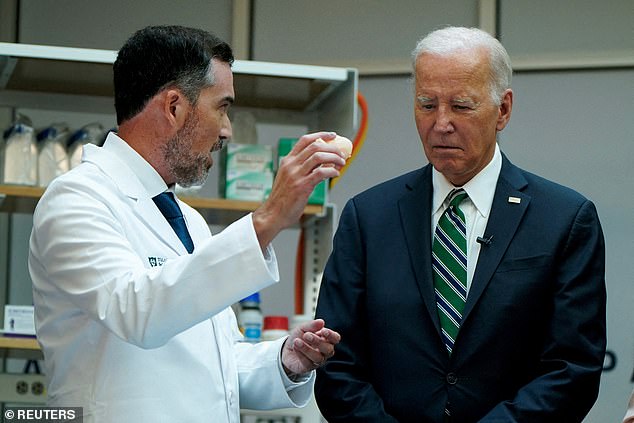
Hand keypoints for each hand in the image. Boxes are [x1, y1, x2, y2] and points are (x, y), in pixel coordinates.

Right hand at [252, 132, 345, 248]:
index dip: (320, 135)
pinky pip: (321, 172)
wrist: (273, 214)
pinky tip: (336, 174)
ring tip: (341, 163)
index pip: (305, 140)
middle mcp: (291, 165)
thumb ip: (302, 170)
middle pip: (315, 146)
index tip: (332, 136)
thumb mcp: (289, 178)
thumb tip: (323, 165)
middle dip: (332, 147)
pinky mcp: (302, 186)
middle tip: (341, 153)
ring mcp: (296, 175)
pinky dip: (332, 171)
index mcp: (287, 161)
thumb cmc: (282, 200)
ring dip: (334, 158)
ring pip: (319, 157)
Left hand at [281, 318, 340, 376]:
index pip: (335, 338)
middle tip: (306, 335)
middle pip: (328, 349)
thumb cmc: (299, 337)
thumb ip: (312, 325)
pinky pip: (307, 363)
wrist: (287, 349)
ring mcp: (318, 360)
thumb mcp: (303, 328)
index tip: (323, 331)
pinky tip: (295, 347)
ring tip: (297, 341)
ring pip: (318, 358)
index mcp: (326, 339)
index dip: (332, 335)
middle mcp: (324, 351)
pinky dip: (301, 354)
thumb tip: (321, 322)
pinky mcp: (309, 367)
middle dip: (318, 342)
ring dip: (307, 349)